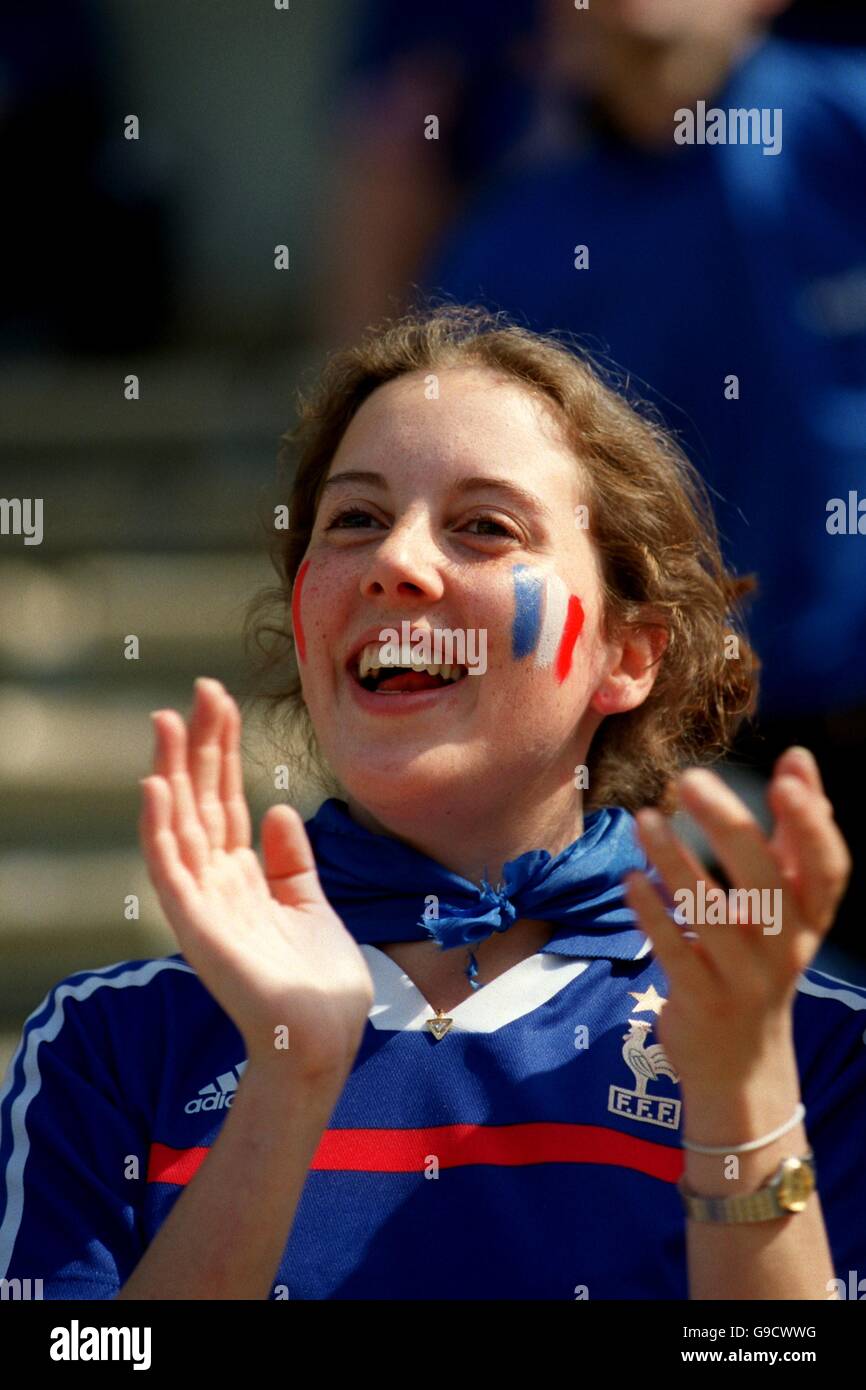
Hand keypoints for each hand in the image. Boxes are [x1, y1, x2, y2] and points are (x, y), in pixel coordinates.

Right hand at [140, 678, 373, 1082]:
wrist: (324, 1037)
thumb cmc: (317, 980)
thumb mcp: (310, 903)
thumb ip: (292, 861)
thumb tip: (280, 808)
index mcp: (243, 876)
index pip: (225, 798)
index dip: (222, 749)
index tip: (221, 700)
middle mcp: (216, 883)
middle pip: (200, 800)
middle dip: (198, 746)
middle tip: (197, 690)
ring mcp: (203, 903)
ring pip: (179, 823)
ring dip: (170, 771)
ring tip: (166, 721)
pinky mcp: (198, 927)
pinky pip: (172, 870)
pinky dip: (160, 829)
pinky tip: (157, 788)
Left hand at [624, 746, 851, 1094]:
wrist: (741, 1064)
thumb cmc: (762, 958)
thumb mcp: (788, 904)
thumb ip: (794, 832)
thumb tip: (800, 756)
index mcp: (811, 917)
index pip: (829, 868)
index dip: (814, 824)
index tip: (789, 776)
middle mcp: (785, 947)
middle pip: (766, 881)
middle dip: (730, 826)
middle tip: (690, 778)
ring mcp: (744, 978)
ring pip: (712, 914)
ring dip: (674, 861)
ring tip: (644, 819)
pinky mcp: (702, 1000)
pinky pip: (675, 951)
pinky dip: (652, 912)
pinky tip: (630, 878)